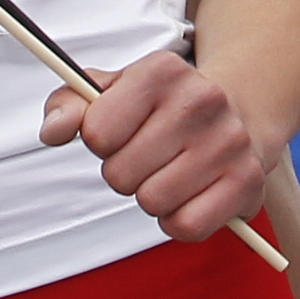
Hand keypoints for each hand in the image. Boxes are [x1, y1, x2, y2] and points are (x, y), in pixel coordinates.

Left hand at [38, 46, 275, 241]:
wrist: (241, 111)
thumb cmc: (164, 107)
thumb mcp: (114, 92)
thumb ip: (71, 104)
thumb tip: (52, 131)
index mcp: (161, 72)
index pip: (96, 133)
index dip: (100, 142)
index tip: (120, 133)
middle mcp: (201, 101)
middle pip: (120, 174)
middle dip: (124, 174)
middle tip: (148, 157)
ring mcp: (228, 142)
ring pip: (152, 203)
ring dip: (151, 198)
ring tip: (170, 174)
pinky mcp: (247, 182)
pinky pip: (186, 226)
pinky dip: (178, 220)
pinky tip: (189, 195)